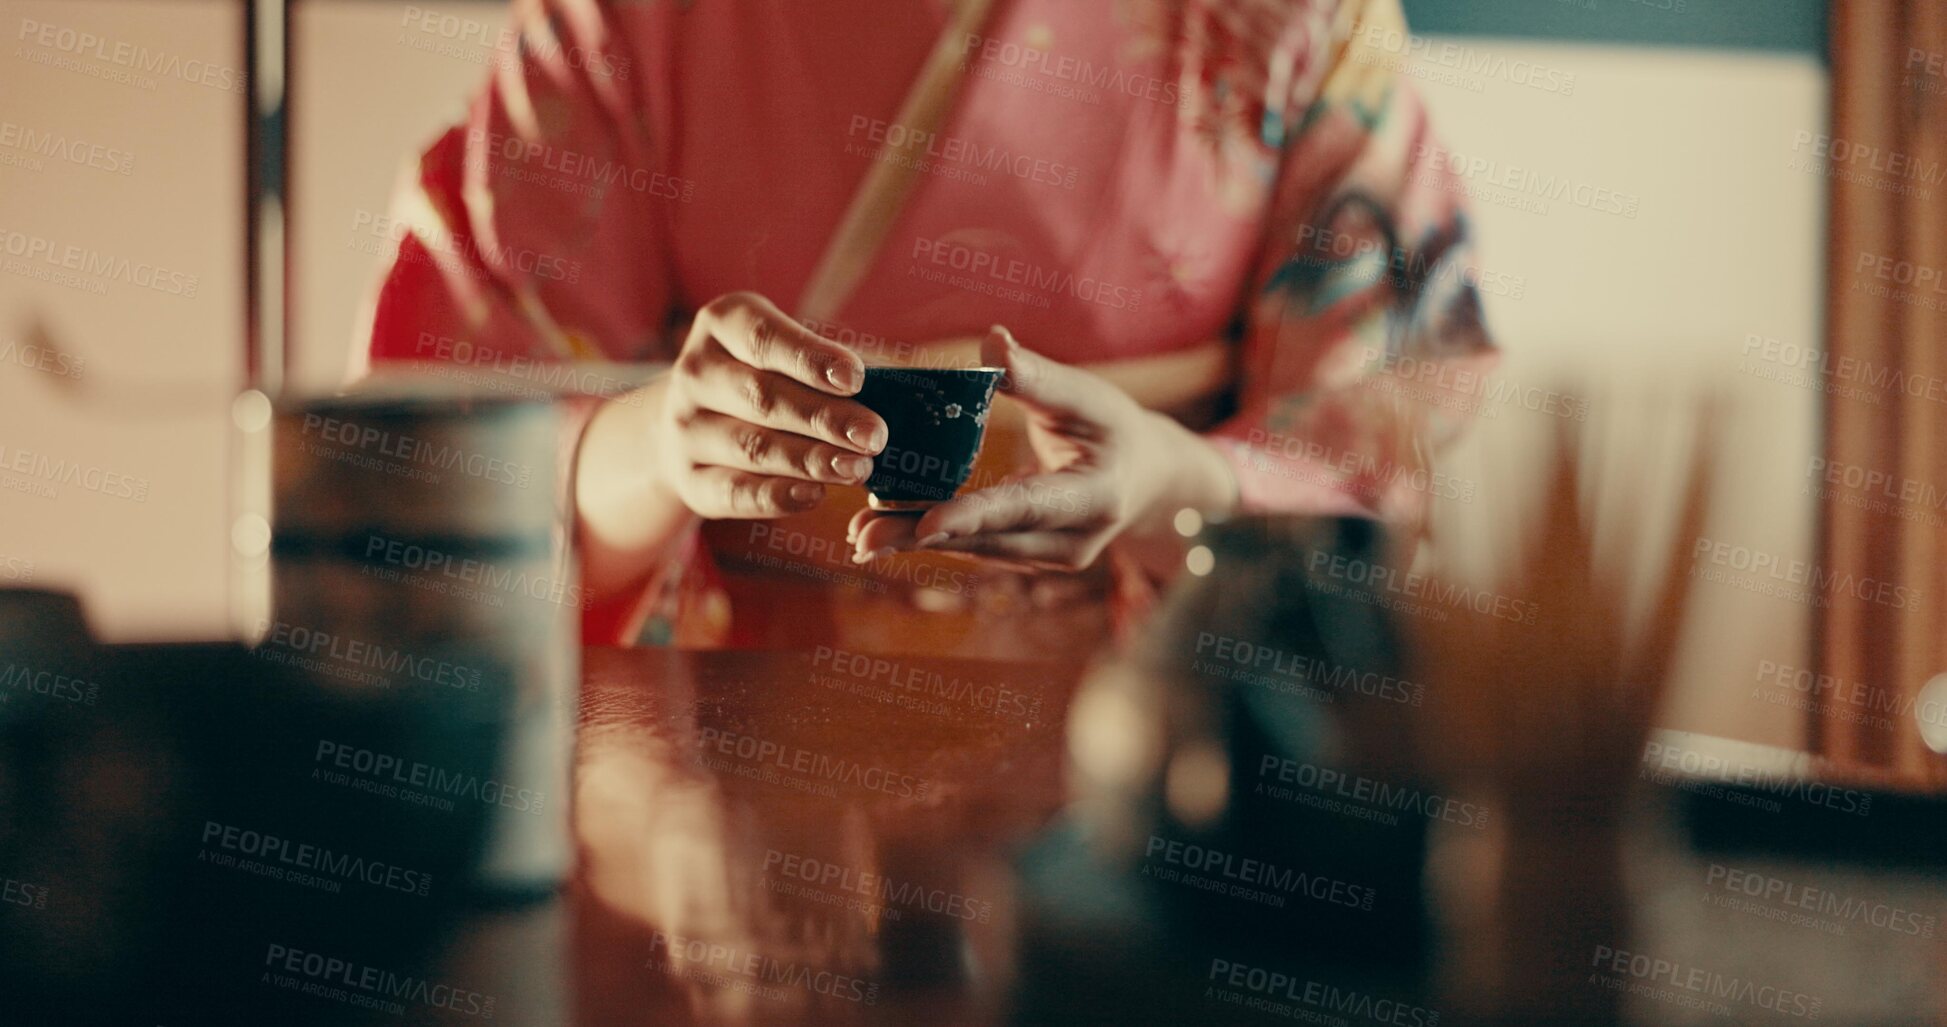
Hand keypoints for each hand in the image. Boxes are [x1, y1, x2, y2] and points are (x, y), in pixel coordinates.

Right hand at [655, 292, 887, 518]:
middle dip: (824, 418)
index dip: (810, 359)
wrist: (690, 420)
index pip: (763, 338)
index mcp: (721, 325)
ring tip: (858, 468)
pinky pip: (734, 492)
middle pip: (762, 397)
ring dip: (809, 460)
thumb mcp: (784, 353)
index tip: (856, 378)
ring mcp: (686, 430)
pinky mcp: (689, 480)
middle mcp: (696, 373)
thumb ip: (826, 370)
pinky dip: (776, 496)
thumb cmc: (762, 376)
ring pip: (751, 447)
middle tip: (874, 435)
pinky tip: (816, 495)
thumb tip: (894, 398)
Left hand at [848, 327, 1235, 570]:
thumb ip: (1037, 376)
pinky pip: (978, 549)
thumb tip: (993, 342)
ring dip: (918, 542)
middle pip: (989, 541)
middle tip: (862, 536)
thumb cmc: (1115, 427)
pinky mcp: (1031, 560)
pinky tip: (888, 529)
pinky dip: (935, 537)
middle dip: (922, 538)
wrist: (1146, 477)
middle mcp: (1075, 542)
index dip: (973, 516)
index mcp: (1096, 498)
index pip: (1026, 508)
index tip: (923, 525)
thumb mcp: (1088, 396)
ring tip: (861, 534)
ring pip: (977, 551)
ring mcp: (1053, 559)